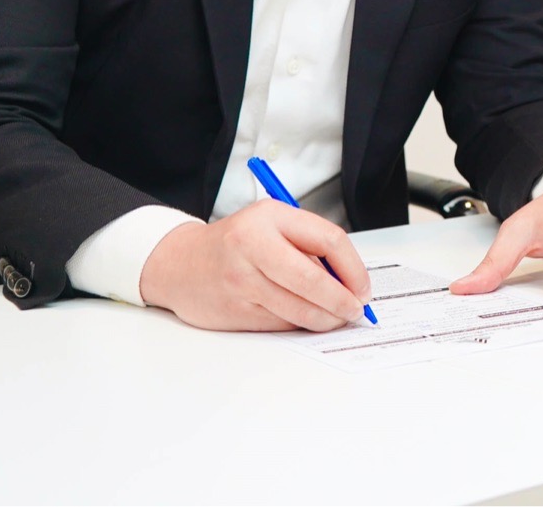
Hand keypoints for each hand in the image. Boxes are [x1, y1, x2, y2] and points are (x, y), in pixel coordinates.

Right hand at [139, 200, 371, 331]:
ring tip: (336, 318)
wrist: (179, 264)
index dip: (354, 269)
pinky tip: (305, 319)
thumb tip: (351, 282)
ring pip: (299, 309)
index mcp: (270, 216)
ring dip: (326, 319)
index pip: (329, 240)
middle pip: (314, 280)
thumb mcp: (271, 225)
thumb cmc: (236, 243)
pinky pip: (280, 323)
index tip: (363, 287)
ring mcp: (241, 280)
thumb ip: (309, 245)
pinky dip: (300, 325)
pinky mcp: (234, 310)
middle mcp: (253, 245)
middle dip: (343, 301)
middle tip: (356, 311)